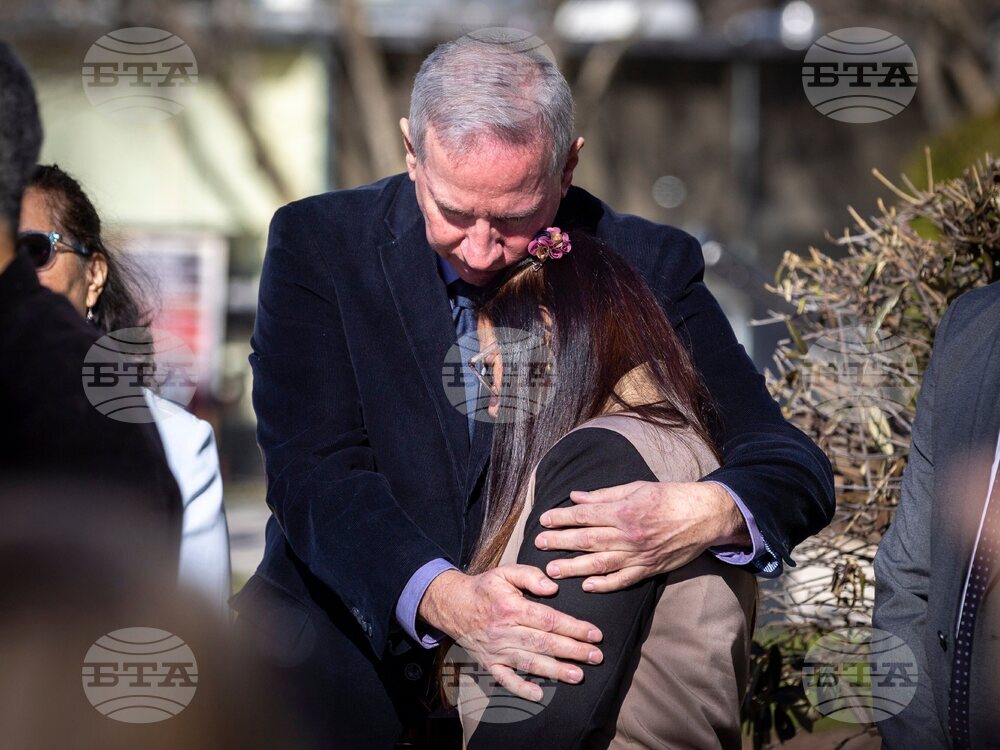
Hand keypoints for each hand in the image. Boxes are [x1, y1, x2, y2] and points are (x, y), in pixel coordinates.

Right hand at [418, 567, 603, 700]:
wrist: (452, 605)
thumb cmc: (485, 588)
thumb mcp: (505, 572)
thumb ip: (530, 575)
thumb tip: (552, 588)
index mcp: (512, 608)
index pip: (548, 619)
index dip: (574, 628)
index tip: (594, 634)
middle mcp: (505, 631)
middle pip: (544, 643)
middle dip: (573, 651)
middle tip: (596, 656)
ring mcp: (496, 650)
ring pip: (530, 663)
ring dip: (555, 671)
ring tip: (578, 676)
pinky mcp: (489, 663)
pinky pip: (505, 679)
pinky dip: (521, 688)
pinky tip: (539, 695)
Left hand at [534, 480, 748, 591]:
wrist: (704, 515)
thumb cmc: (670, 497)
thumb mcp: (636, 487)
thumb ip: (604, 495)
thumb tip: (576, 497)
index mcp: (625, 511)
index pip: (585, 515)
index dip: (562, 518)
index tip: (544, 520)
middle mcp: (629, 535)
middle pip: (587, 539)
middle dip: (560, 542)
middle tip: (538, 545)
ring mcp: (639, 554)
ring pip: (600, 563)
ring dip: (574, 568)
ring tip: (552, 570)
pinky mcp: (650, 569)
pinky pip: (624, 580)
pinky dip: (605, 585)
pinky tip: (587, 586)